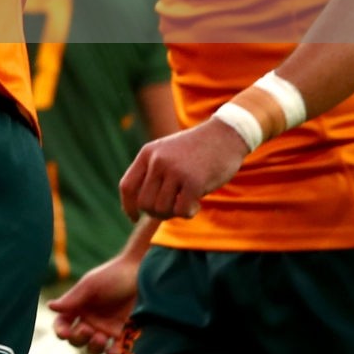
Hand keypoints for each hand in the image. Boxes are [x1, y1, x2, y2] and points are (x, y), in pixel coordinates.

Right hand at [48, 251, 140, 353]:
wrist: (143, 275)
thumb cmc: (113, 276)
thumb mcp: (90, 286)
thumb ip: (72, 299)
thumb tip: (50, 307)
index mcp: (79, 308)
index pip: (63, 324)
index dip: (60, 331)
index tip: (64, 333)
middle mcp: (91, 321)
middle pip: (76, 340)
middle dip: (79, 338)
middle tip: (88, 330)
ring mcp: (107, 330)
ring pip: (94, 350)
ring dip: (94, 348)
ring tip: (102, 338)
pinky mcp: (124, 336)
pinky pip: (114, 353)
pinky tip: (114, 351)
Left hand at [120, 117, 248, 219]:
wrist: (226, 135)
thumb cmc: (197, 149)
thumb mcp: (167, 152)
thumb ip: (153, 173)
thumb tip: (142, 207)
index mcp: (148, 153)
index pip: (127, 186)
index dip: (128, 206)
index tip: (135, 218)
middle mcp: (158, 161)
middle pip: (144, 203)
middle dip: (156, 213)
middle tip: (172, 209)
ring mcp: (175, 171)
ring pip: (161, 209)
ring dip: (173, 213)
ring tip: (186, 203)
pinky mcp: (194, 182)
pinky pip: (181, 211)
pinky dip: (187, 213)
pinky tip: (197, 204)